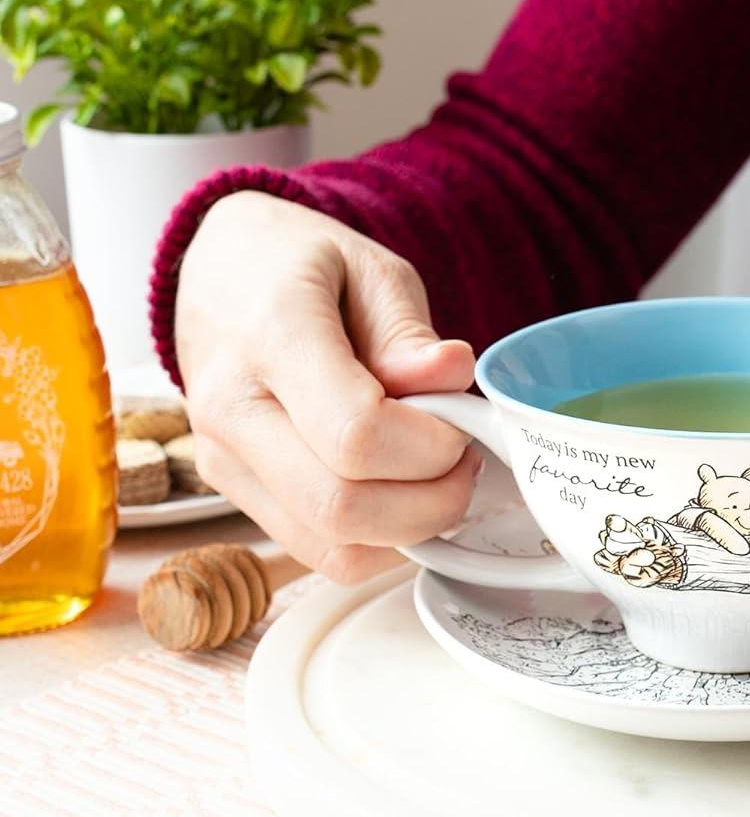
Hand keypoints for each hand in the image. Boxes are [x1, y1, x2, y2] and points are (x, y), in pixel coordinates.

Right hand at [175, 190, 479, 581]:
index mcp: (269, 338)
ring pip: (332, 548)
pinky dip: (380, 540)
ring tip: (436, 473)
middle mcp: (232, 412)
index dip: (432, 446)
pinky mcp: (234, 492)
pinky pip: (320, 553)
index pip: (357, 435)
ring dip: (410, 529)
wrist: (219, 270)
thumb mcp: (370, 269)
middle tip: (465, 458)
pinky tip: (402, 492)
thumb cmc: (299, 264)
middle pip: (342, 508)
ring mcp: (224, 462)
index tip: (462, 422)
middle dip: (432, 500)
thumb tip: (452, 379)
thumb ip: (410, 334)